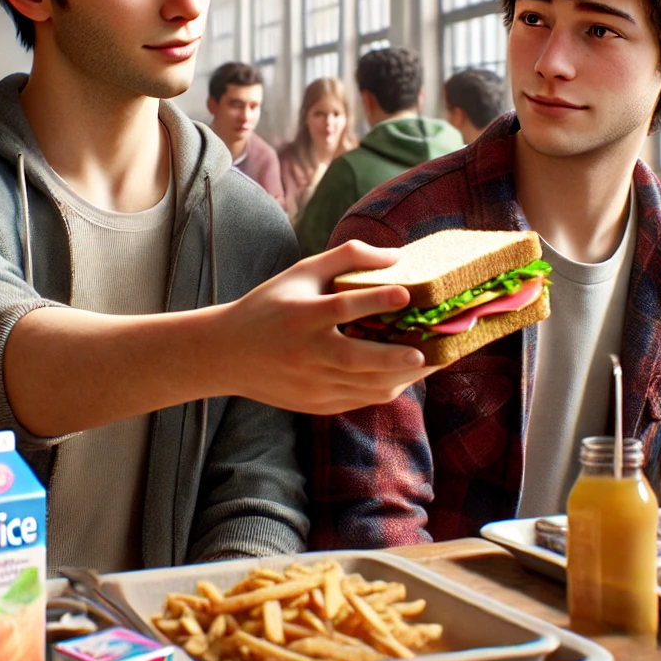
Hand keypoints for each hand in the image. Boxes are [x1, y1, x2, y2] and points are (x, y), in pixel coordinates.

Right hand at [216, 240, 438, 414]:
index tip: (405, 293)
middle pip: (358, 359)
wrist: (227, 355)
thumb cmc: (270, 306)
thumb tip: (397, 255)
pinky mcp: (318, 405)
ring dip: (402, 376)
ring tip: (433, 362)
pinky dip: (387, 387)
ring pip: (366, 387)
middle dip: (397, 357)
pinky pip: (361, 399)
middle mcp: (306, 353)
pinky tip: (406, 374)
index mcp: (300, 316)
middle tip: (429, 350)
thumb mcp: (301, 273)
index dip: (374, 300)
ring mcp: (312, 384)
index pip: (341, 307)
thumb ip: (347, 257)